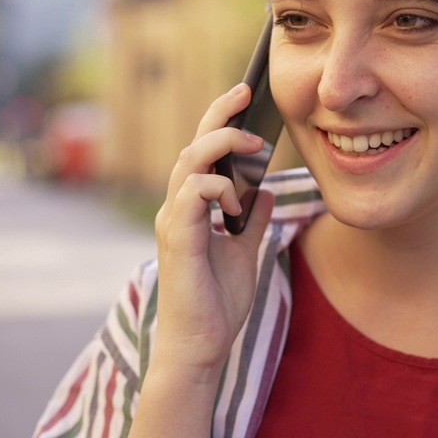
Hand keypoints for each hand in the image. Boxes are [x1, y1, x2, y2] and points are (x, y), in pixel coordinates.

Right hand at [150, 82, 275, 375]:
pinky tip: (235, 201)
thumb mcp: (245, 251)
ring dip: (223, 145)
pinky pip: (192, 194)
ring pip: (190, 162)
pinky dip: (217, 187)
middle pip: (194, 144)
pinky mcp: (178, 238)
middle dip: (220, 113)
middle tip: (247, 92)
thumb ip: (250, 220)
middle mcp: (178, 208)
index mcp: (193, 207)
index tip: (247, 94)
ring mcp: (175, 221)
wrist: (202, 345)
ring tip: (256, 146)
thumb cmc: (217, 303)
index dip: (221, 118)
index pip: (203, 150)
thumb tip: (263, 190)